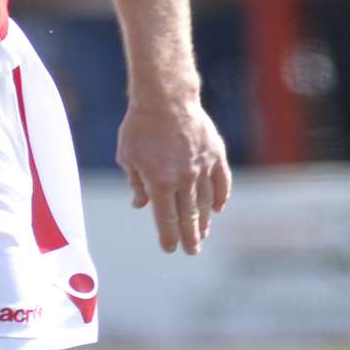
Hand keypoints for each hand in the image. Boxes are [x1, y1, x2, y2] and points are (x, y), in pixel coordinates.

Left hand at [117, 97, 230, 254]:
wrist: (165, 98)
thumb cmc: (139, 127)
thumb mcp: (128, 157)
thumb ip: (136, 183)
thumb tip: (141, 205)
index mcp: (159, 182)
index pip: (165, 218)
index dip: (168, 236)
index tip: (170, 249)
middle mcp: (183, 179)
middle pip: (188, 216)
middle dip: (189, 237)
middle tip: (191, 251)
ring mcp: (202, 167)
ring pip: (206, 203)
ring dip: (204, 221)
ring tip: (202, 234)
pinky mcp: (215, 154)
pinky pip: (221, 182)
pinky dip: (220, 197)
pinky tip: (217, 209)